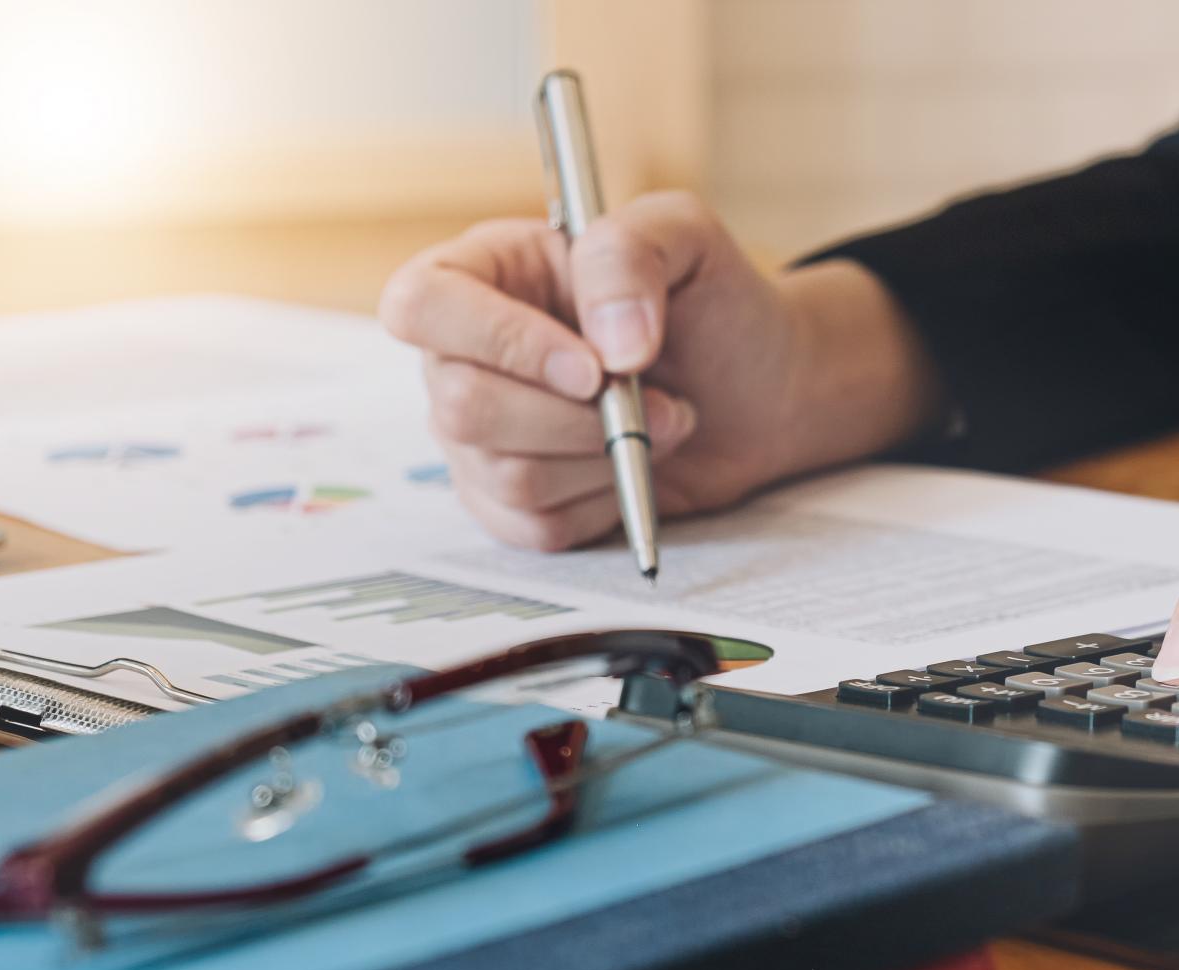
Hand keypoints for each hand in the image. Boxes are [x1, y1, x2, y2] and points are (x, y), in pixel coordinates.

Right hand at [379, 193, 940, 549]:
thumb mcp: (684, 236)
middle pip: (461, 406)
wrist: (757, 389)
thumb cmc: (711, 303)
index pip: (421, 305)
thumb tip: (608, 346)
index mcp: (485, 272)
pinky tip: (633, 465)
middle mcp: (464, 353)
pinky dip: (601, 502)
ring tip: (661, 423)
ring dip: (603, 458)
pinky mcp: (511, 498)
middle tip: (653, 396)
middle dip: (576, 418)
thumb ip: (629, 255)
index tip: (592, 367)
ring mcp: (479, 433)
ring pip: (503, 473)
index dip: (498, 342)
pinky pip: (532, 525)